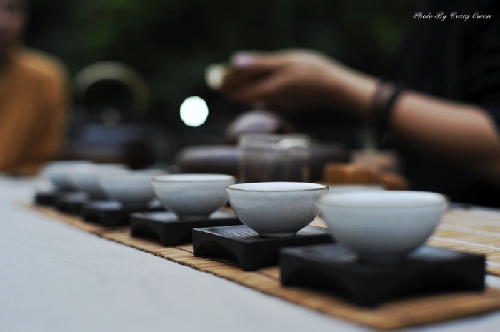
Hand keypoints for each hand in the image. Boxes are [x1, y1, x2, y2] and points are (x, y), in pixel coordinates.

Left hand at [221, 50, 347, 111]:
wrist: (334, 88)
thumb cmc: (312, 72)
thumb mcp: (284, 62)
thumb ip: (259, 64)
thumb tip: (234, 62)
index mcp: (267, 92)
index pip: (237, 93)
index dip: (225, 85)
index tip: (217, 76)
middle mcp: (270, 102)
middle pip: (244, 98)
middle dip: (232, 88)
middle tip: (224, 76)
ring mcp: (278, 105)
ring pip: (254, 100)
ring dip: (244, 90)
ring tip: (238, 77)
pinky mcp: (286, 105)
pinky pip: (264, 101)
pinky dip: (256, 92)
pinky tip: (258, 85)